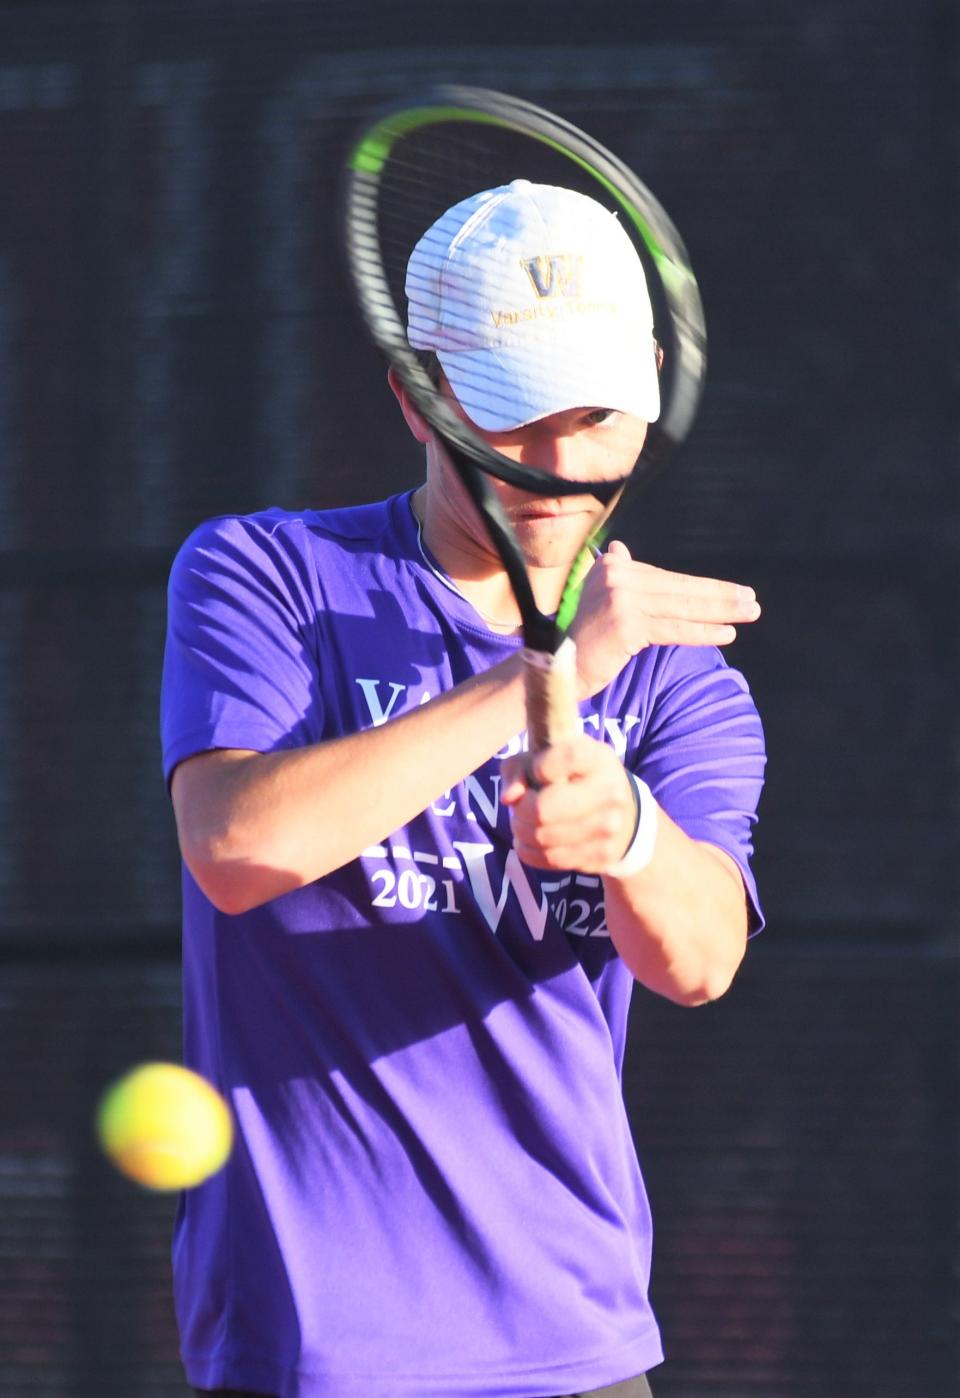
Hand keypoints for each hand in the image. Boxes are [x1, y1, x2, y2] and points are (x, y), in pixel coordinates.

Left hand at [501, 735, 636, 872]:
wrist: (622, 814)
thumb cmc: (571, 779)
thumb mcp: (545, 760)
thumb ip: (518, 768)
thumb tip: (509, 798)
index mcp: (597, 758)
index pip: (568, 758)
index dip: (541, 767)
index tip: (537, 771)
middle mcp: (611, 791)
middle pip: (544, 809)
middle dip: (521, 811)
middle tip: (519, 808)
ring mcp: (611, 826)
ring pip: (543, 838)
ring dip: (522, 833)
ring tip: (523, 825)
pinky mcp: (604, 855)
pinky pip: (551, 859)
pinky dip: (531, 852)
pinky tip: (531, 843)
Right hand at [571, 540, 760, 697]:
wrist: (556, 667)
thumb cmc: (582, 639)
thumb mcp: (598, 600)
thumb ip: (616, 575)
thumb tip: (621, 550)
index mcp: (612, 567)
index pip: (667, 579)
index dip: (702, 587)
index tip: (734, 591)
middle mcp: (615, 576)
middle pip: (678, 589)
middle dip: (720, 595)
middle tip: (752, 600)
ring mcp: (619, 599)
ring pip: (681, 607)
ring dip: (720, 611)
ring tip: (749, 613)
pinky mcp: (625, 625)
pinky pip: (673, 629)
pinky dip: (703, 631)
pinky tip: (727, 633)